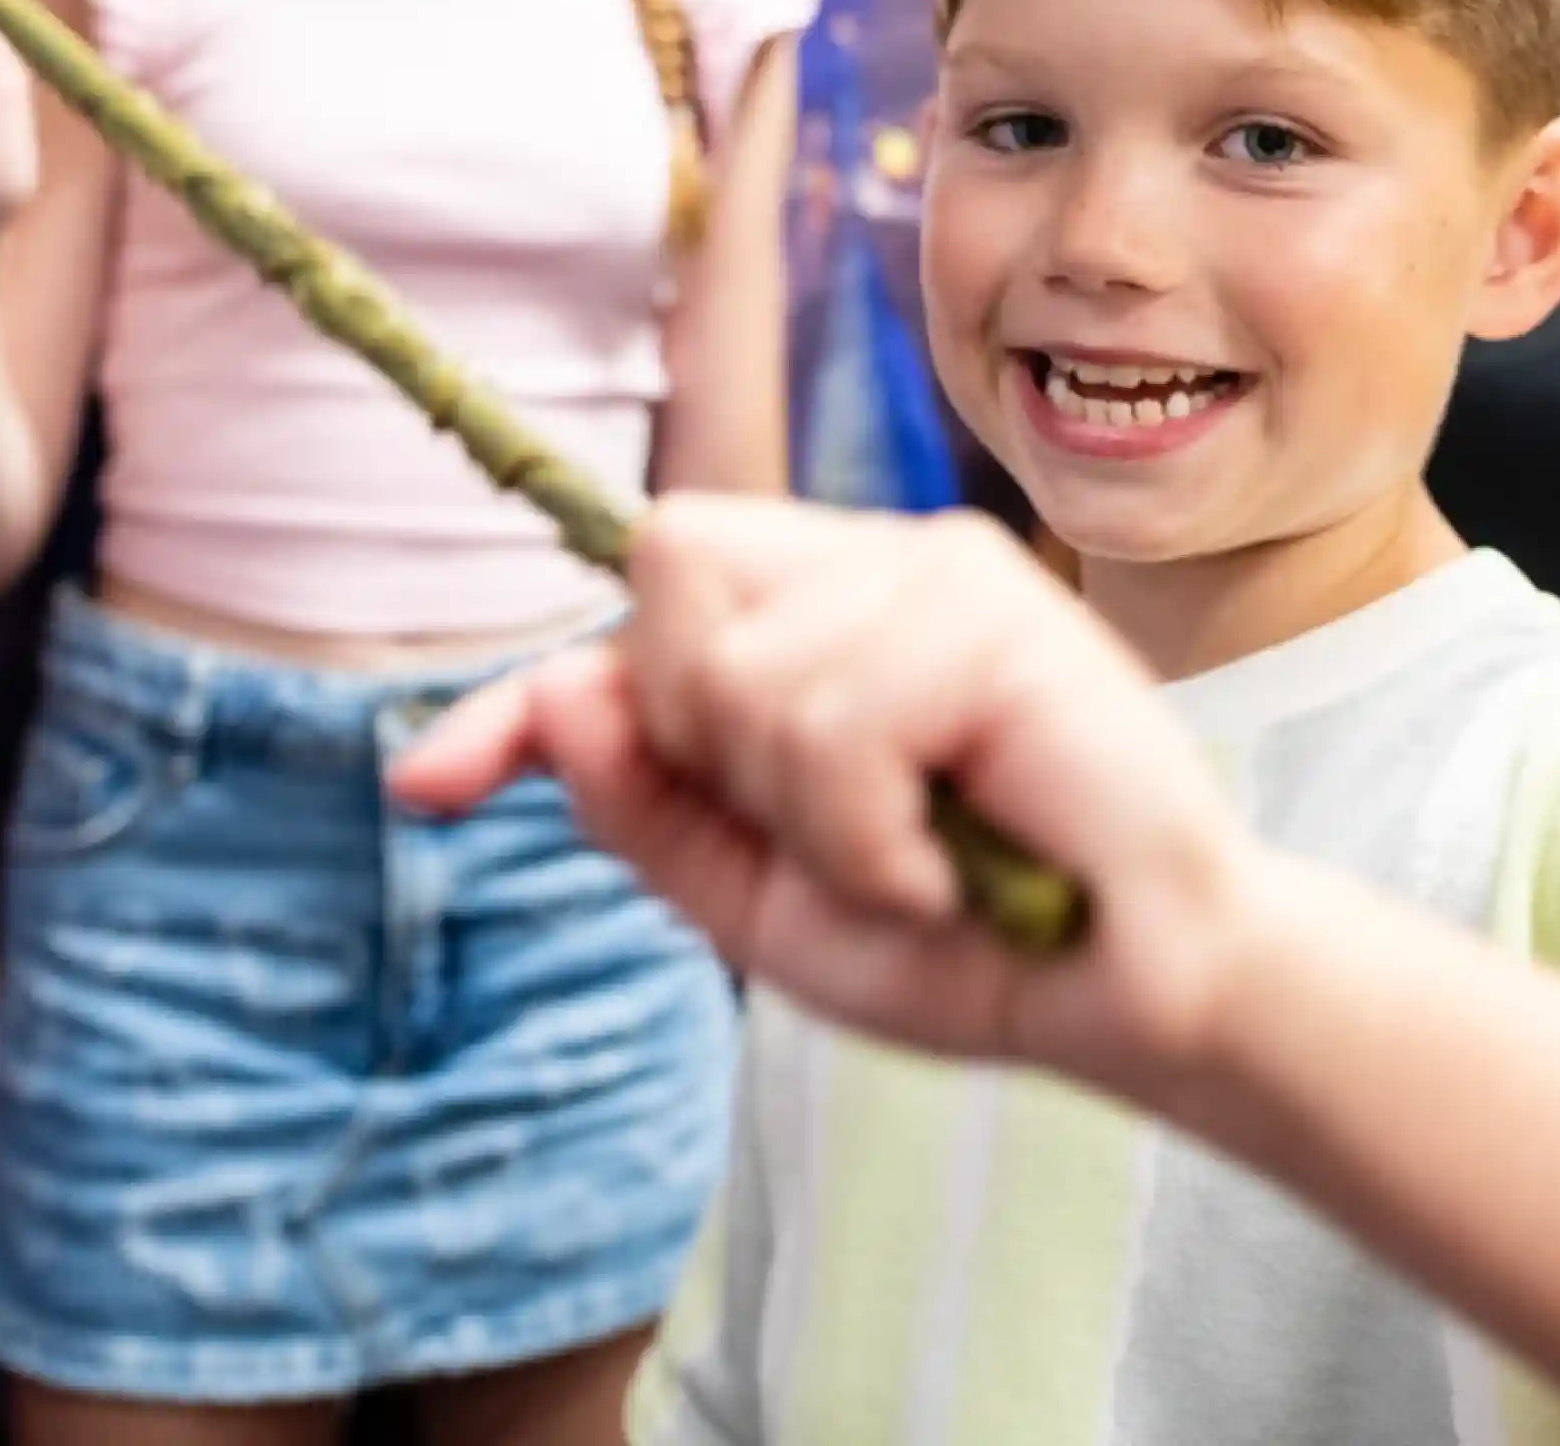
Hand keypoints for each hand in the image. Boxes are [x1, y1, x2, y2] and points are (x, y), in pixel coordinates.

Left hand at [390, 496, 1260, 1098]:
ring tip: (916, 855)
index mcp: (815, 621)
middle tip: (828, 830)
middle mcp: (870, 565)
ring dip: (807, 817)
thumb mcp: (765, 896)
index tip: (422, 788)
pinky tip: (954, 857)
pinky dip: (868, 832)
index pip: (634, 607)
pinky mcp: (989, 605)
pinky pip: (827, 717)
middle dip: (700, 734)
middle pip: (665, 574)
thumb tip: (555, 694)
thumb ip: (653, 802)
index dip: (520, 700)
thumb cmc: (974, 942)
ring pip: (735, 669)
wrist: (1138, 994)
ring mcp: (933, 570)